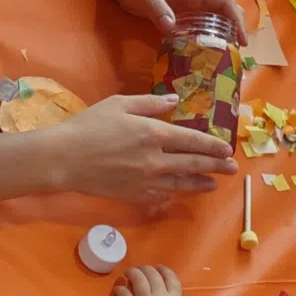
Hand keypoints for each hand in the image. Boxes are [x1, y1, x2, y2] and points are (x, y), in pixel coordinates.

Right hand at [50, 94, 237, 202]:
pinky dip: (177, 193)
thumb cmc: (89, 126)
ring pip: (182, 183)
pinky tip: (183, 192)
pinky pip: (163, 195)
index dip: (213, 145)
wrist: (64, 158)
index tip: (227, 149)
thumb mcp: (120, 104)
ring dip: (202, 183)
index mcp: (154, 133)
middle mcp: (156, 159)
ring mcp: (146, 180)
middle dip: (216, 166)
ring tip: (215, 183)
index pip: (193, 141)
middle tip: (232, 168)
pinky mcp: (135, 194)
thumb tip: (175, 100)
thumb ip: (151, 103)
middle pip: (194, 164)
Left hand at [109, 0, 248, 41]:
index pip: (224, 2)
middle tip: (238, 52)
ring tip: (228, 54)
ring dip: (227, 32)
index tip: (242, 39)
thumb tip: (171, 27)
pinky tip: (209, 50)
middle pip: (227, 9)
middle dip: (237, 28)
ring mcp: (194, 2)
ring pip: (218, 17)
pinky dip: (212, 35)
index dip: (237, 20)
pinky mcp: (187, 11)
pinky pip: (205, 23)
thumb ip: (158, 10)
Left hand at [115, 265, 186, 295]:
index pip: (171, 277)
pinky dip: (120, 287)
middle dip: (146, 269)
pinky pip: (124, 293)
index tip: (158, 267)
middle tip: (140, 270)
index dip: (164, 270)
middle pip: (153, 274)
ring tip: (128, 273)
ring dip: (132, 273)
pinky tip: (118, 287)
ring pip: (138, 279)